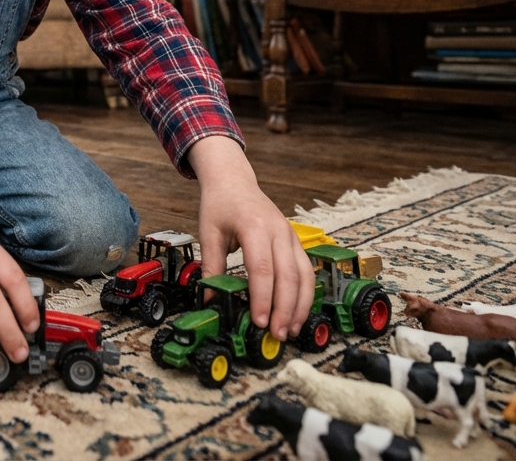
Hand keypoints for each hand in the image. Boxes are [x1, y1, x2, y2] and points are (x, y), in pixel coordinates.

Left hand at [187, 136, 314, 340]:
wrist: (234, 181)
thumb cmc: (220, 205)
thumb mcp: (208, 233)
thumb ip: (211, 266)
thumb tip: (210, 298)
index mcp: (254, 227)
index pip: (262, 269)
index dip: (262, 298)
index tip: (259, 321)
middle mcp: (278, 231)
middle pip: (288, 276)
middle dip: (284, 309)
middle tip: (277, 335)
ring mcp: (291, 236)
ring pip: (305, 276)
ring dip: (300, 306)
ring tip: (291, 330)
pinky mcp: (295, 241)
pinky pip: (307, 270)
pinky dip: (305, 294)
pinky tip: (298, 311)